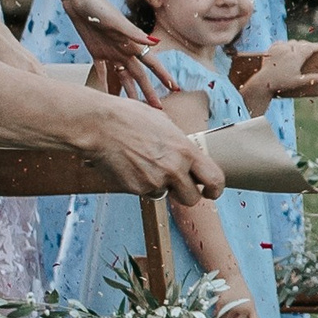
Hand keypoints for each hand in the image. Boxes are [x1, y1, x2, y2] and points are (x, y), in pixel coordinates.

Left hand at [58, 0, 174, 99]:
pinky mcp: (96, 51)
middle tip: (157, 109)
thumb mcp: (116, 20)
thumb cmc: (98, 6)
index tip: (174, 89)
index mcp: (132, 43)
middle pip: (139, 75)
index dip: (163, 76)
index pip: (152, 63)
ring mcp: (111, 51)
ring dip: (129, 90)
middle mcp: (124, 49)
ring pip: (123, 76)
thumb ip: (134, 33)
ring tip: (133, 106)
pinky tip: (107, 93)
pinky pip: (102, 71)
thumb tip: (155, 43)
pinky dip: (105, 81)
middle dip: (149, 92)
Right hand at [79, 95, 225, 203]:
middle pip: (192, 198)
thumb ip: (180, 145)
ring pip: (166, 195)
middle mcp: (174, 169)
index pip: (214, 179)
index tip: (211, 192)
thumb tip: (188, 156)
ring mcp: (154, 181)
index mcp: (186, 150)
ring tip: (147, 166)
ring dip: (162, 187)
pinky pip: (146, 193)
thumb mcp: (166, 126)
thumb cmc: (131, 118)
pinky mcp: (135, 188)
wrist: (101, 125)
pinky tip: (132, 166)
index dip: (216, 190)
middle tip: (179, 185)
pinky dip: (141, 185)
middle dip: (187, 194)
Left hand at [237, 39, 317, 110]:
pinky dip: (287, 44)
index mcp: (296, 56)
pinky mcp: (272, 48)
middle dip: (309, 45)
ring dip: (298, 44)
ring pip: (292, 42)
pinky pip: (282, 42)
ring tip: (302, 48)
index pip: (310, 47)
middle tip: (314, 48)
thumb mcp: (298, 82)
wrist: (263, 81)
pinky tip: (288, 47)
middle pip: (302, 43)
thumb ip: (311, 78)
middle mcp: (289, 50)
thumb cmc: (281, 82)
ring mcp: (280, 48)